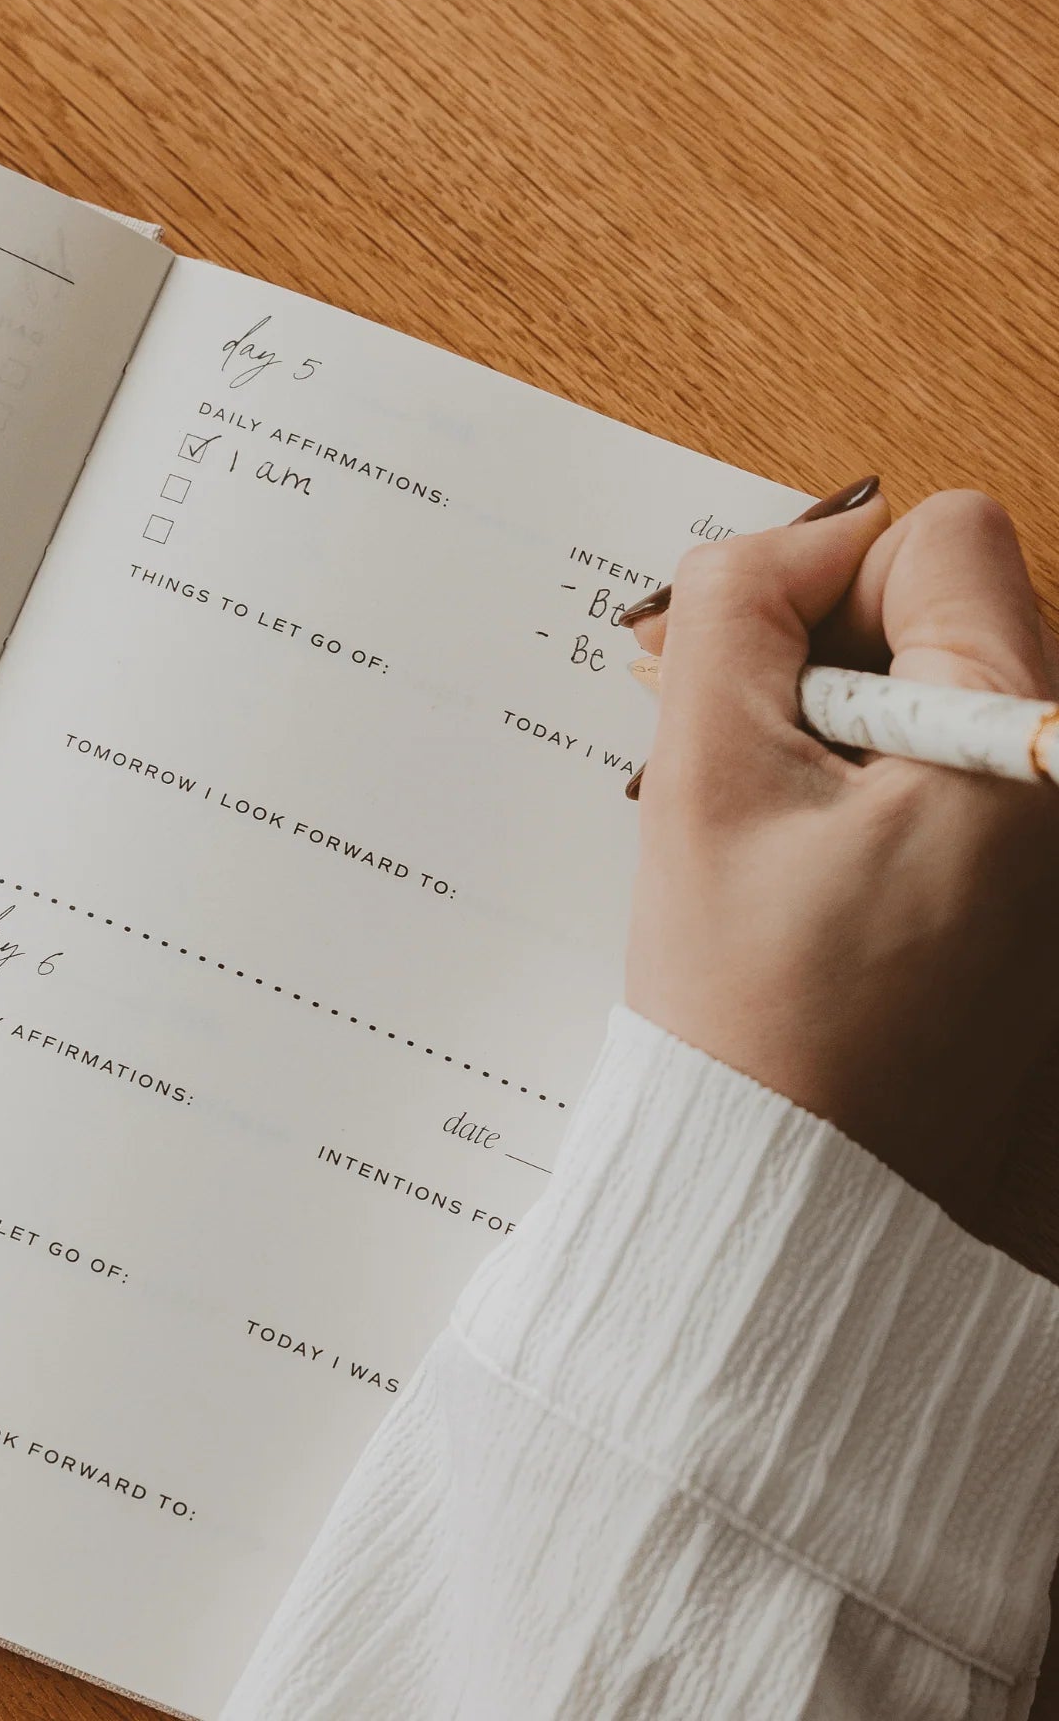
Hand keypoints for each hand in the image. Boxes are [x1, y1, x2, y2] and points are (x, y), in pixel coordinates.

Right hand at [622, 481, 1058, 1215]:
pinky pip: (956, 782)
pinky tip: (806, 870)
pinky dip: (874, 795)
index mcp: (1015, 739)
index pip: (938, 541)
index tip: (743, 686)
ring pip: (944, 701)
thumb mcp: (708, 788)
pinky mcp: (1035, 900)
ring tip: (764, 831)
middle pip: (952, 618)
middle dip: (826, 662)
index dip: (815, 586)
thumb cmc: (755, 1011)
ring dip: (841, 733)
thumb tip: (790, 542)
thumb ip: (735, 619)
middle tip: (727, 755)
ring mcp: (1057, 845)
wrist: (803, 1190)